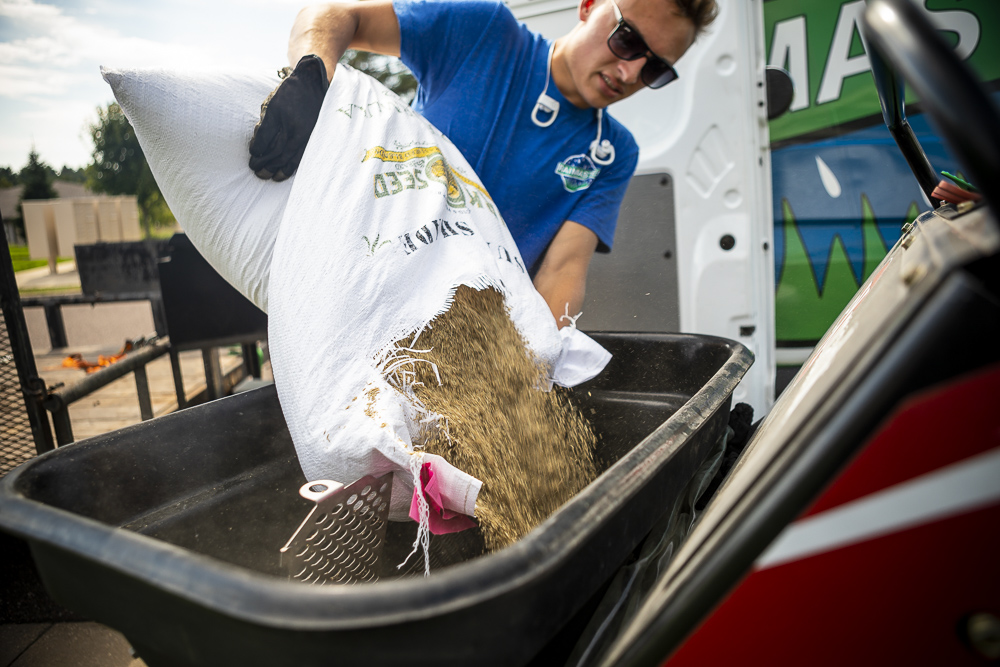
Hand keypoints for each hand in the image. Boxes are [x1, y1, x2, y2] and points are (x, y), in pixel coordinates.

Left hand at [248, 55, 328, 181]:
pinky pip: (301, 157)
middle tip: (255, 170)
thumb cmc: (289, 93)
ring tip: (269, 176)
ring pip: (289, 159)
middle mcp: (292, 127)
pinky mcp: (312, 138)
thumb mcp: (271, 103)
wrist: (313, 84)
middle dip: (264, 164)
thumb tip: (257, 145)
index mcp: (279, 116)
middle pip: (276, 153)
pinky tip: (283, 173)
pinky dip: (291, 167)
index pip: (264, 140)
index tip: (252, 154)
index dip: (256, 150)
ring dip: (277, 170)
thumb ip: (264, 123)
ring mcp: (304, 134)